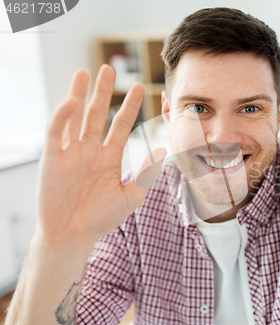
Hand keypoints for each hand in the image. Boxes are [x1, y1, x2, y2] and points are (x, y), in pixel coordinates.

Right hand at [36, 65, 165, 245]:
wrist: (73, 237)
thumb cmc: (101, 219)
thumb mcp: (130, 196)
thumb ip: (146, 173)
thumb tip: (164, 149)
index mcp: (109, 157)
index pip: (120, 125)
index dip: (130, 107)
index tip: (140, 88)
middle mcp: (90, 150)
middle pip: (97, 114)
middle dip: (103, 92)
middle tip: (109, 68)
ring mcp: (71, 153)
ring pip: (75, 117)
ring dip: (79, 95)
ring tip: (84, 73)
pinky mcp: (52, 159)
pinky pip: (57, 133)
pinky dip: (62, 117)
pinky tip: (71, 101)